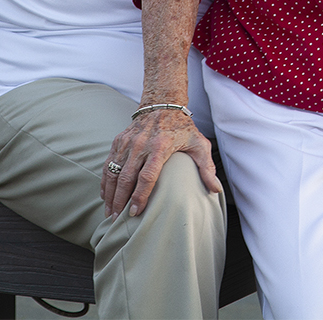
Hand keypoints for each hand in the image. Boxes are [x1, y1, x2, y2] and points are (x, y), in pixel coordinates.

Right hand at [102, 109, 222, 216]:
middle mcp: (141, 144)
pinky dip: (105, 181)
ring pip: (114, 172)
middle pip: (126, 177)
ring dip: (110, 194)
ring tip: (110, 213)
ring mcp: (128, 142)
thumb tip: (216, 189)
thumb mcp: (199, 144)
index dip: (140, 196)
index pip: (147, 176)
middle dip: (120, 201)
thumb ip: (207, 167)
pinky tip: (105, 195)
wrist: (162, 104)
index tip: (135, 212)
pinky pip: (108, 164)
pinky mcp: (119, 141)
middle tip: (118, 219)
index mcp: (160, 146)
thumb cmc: (183, 127)